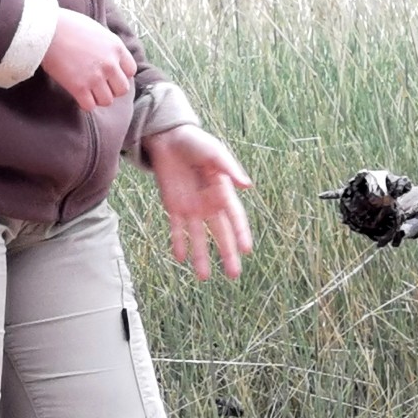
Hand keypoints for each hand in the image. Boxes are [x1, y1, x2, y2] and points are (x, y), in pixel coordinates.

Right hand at [41, 9, 135, 109]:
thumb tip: (110, 56)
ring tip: (89, 91)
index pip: (131, 71)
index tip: (111, 74)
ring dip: (98, 98)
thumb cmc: (69, 25)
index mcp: (116, 48)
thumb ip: (108, 46)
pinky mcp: (79, 88)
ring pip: (107, 101)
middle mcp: (110, 64)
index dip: (121, 74)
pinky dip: (85, 104)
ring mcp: (95, 77)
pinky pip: (89, 106)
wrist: (47, 31)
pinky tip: (79, 96)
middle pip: (122, 89)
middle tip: (100, 85)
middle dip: (112, 89)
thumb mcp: (98, 30)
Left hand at [145, 125, 254, 278]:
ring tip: (203, 278)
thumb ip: (229, 168)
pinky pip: (177, 229)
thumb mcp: (214, 152)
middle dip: (227, 254)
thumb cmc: (196, 143)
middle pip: (220, 233)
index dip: (241, 233)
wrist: (169, 139)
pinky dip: (179, 243)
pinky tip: (181, 258)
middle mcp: (210, 204)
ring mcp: (191, 208)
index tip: (247, 250)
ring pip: (198, 237)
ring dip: (201, 257)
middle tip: (234, 274)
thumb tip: (248, 186)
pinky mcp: (173, 207)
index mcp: (223, 191)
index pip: (235, 217)